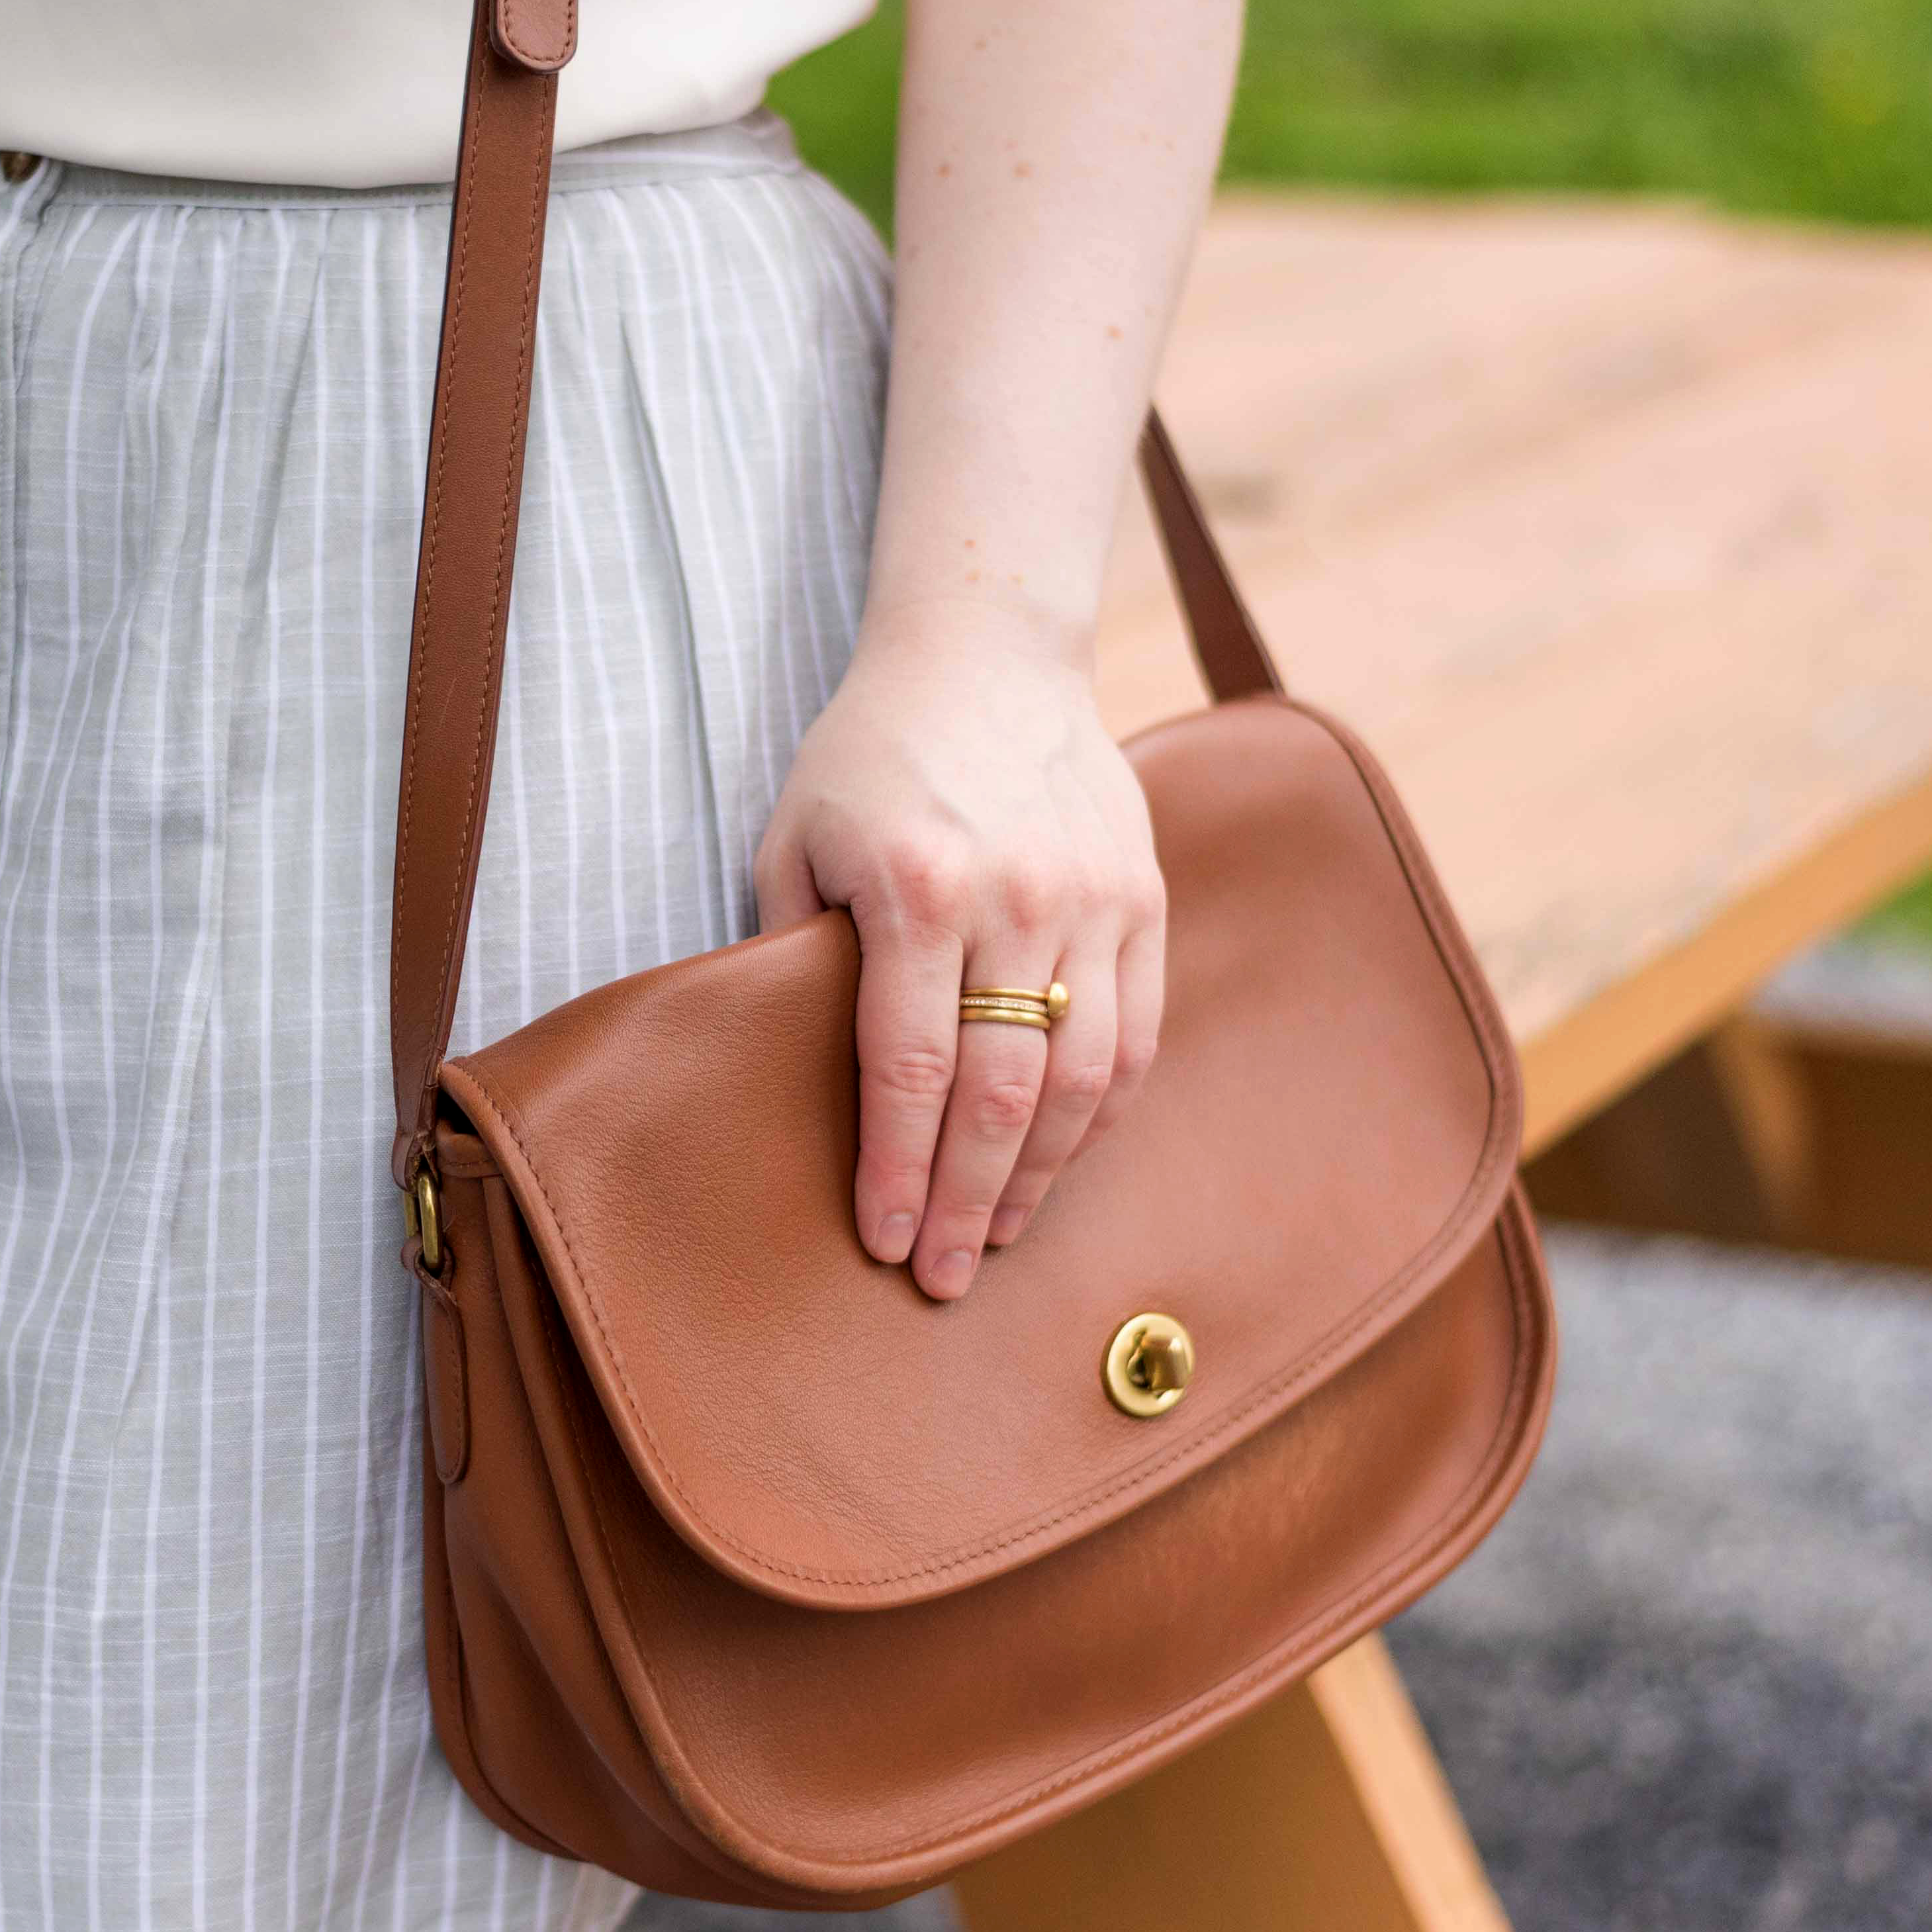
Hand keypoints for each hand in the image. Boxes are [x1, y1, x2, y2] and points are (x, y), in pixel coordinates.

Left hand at [754, 607, 1166, 1300]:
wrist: (986, 653)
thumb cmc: (870, 754)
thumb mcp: (795, 837)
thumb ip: (794, 955)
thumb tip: (787, 1079)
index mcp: (918, 891)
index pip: (910, 1069)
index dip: (899, 1170)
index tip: (885, 1242)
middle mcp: (1017, 900)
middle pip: (1000, 1094)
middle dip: (969, 1202)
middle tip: (945, 1278)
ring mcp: (1095, 900)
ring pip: (1082, 1077)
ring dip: (1041, 1173)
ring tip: (1002, 1234)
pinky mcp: (1144, 897)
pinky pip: (1136, 1033)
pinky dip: (1101, 1112)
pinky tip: (1062, 1160)